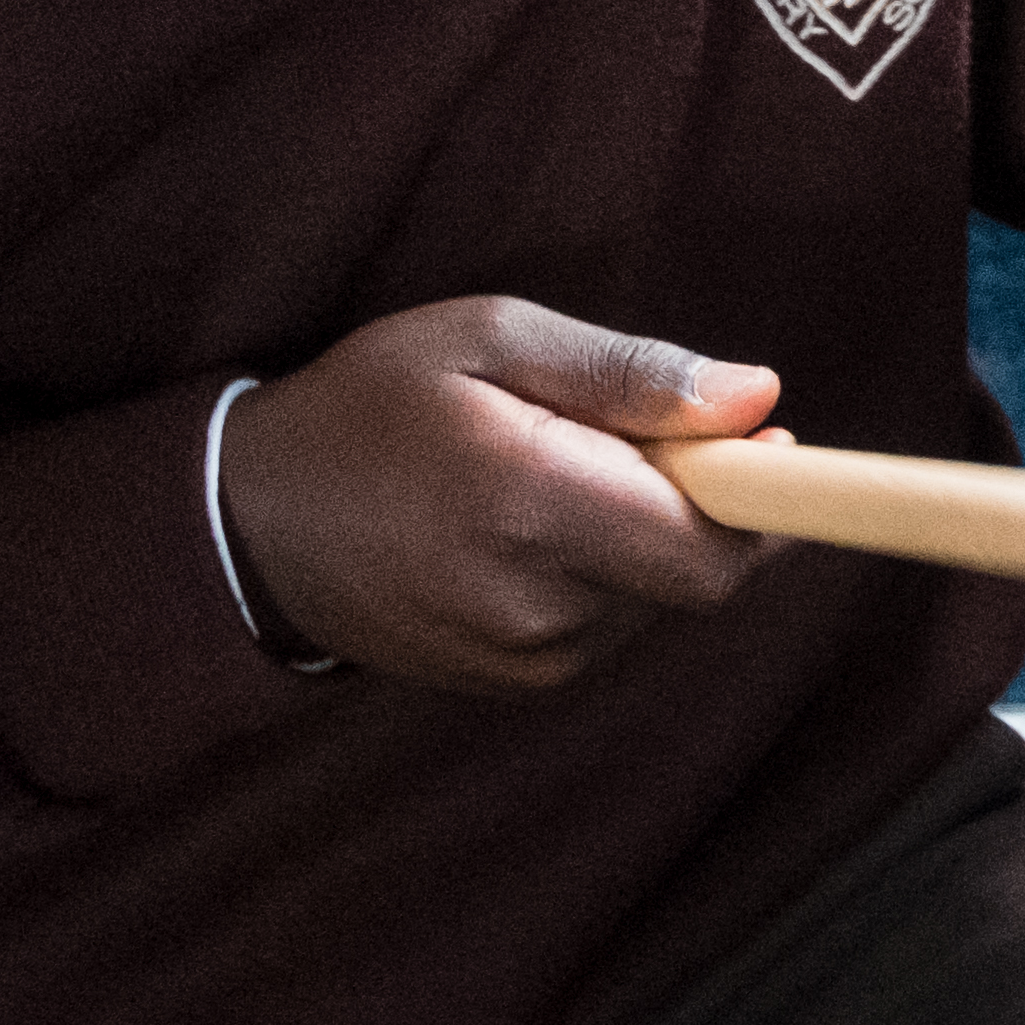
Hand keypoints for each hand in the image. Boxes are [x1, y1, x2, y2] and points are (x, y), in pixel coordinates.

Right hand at [214, 299, 777, 693]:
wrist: (250, 526)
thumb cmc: (372, 406)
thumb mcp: (491, 339)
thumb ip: (631, 374)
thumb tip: (759, 398)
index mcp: (531, 506)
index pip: (714, 550)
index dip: (769, 503)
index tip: (774, 445)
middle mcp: (535, 605)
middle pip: (697, 574)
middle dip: (697, 503)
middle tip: (627, 435)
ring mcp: (523, 661)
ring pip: (658, 599)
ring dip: (644, 536)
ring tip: (553, 475)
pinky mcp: (515, 685)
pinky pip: (611, 625)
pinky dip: (604, 571)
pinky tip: (530, 527)